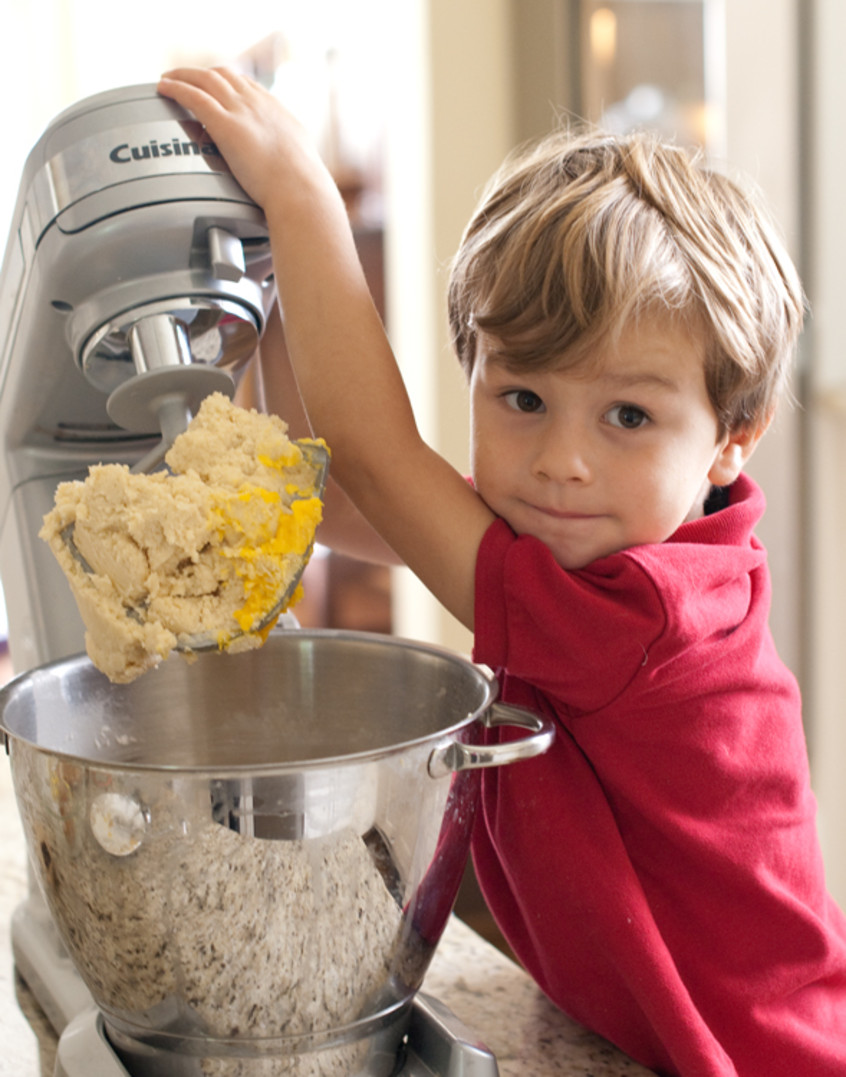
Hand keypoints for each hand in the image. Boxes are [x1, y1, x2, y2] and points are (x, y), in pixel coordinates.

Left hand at [157, 66, 333, 213]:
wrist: (300, 190)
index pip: (248, 85)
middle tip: (187, 78)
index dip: (229, 83)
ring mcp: (241, 111)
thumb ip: (287, 158)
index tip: (218, 86)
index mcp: (276, 112)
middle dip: (203, 74)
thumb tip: (288, 170)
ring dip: (183, 75)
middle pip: (224, 75)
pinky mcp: (225, 125)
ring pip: (206, 79)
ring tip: (168, 78)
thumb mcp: (299, 163)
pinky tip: (164, 88)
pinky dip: (176, 88)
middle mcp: (258, 104)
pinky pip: (194, 97)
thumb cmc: (301, 187)